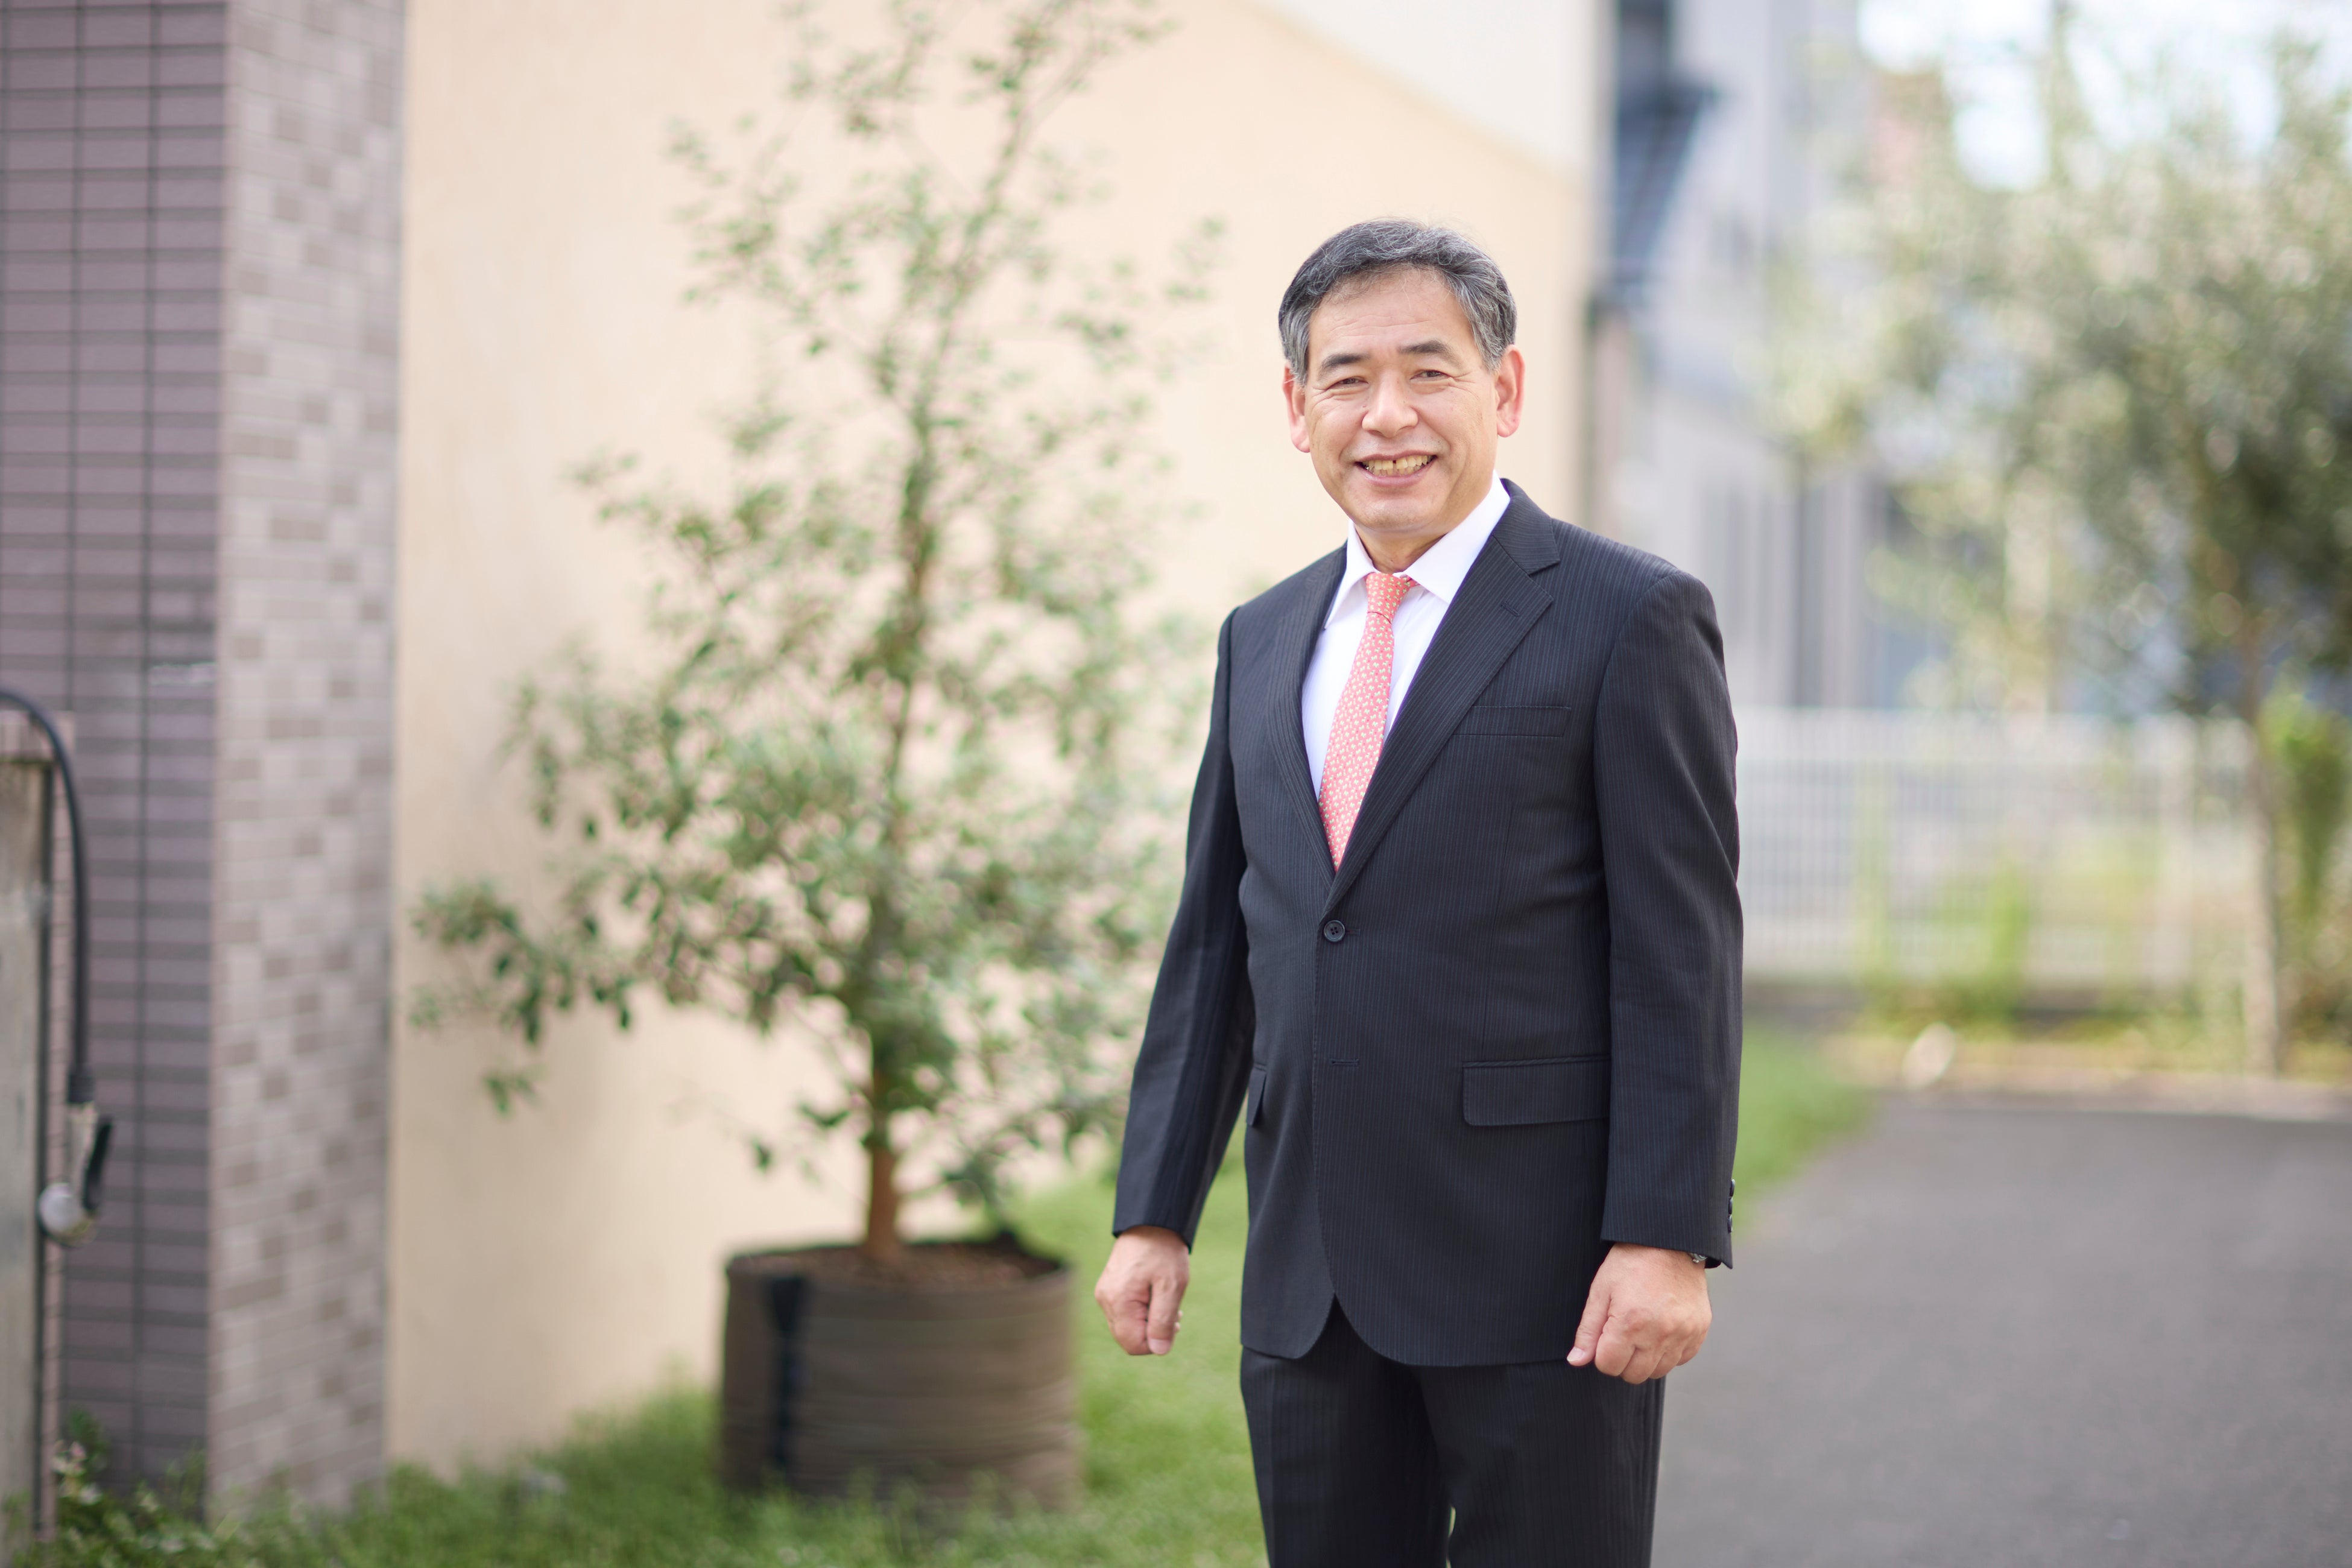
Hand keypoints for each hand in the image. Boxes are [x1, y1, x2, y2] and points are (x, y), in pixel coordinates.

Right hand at [1094, 1225, 1190, 1355]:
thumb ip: (1163, 1321)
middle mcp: (1105, 1300)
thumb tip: (1159, 1351)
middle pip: (1128, 1338)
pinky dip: (1141, 1312)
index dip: (1156, 1343)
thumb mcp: (1171, 1287)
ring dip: (1148, 1322)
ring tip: (1167, 1303)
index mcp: (1119, 1301)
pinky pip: (1123, 1313)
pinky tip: (1155, 1297)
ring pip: (1126, 1327)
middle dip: (1153, 1332)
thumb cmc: (1163, 1252)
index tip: (1173, 1323)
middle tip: (1174, 1314)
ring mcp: (1104, 1294)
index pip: (1133, 1344)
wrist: (1151, 1221)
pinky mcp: (1108, 1289)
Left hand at [1568, 1243, 1710, 1383]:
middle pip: (1634, 1375)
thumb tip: (1576, 1361)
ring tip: (1642, 1331)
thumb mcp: (1601, 1290)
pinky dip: (1669, 1351)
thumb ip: (1588, 1330)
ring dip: (1646, 1359)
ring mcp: (1683, 1334)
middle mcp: (1659, 1334)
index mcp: (1630, 1324)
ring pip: (1659, 1371)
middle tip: (1622, 1335)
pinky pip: (1681, 1359)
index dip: (1602, 1354)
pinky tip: (1661, 1329)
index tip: (1605, 1336)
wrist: (1670, 1242)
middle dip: (1623, 1360)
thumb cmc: (1631, 1262)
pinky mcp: (1699, 1330)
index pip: (1609, 1366)